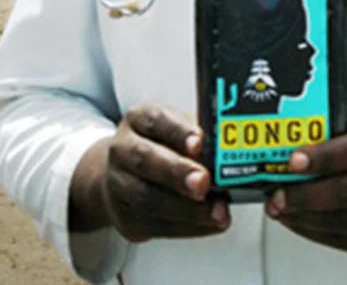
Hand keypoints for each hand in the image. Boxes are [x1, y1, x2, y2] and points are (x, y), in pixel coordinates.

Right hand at [69, 104, 230, 241]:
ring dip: (186, 208)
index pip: (156, 120)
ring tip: (217, 211)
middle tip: (204, 182)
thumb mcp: (177, 128)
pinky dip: (186, 226)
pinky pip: (154, 225)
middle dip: (177, 172)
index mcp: (138, 119)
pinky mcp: (124, 218)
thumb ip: (198, 135)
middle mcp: (122, 150)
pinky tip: (208, 223)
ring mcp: (117, 185)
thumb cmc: (160, 145)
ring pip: (147, 198)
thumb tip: (229, 147)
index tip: (200, 142)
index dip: (179, 131)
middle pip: (145, 159)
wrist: (120, 174)